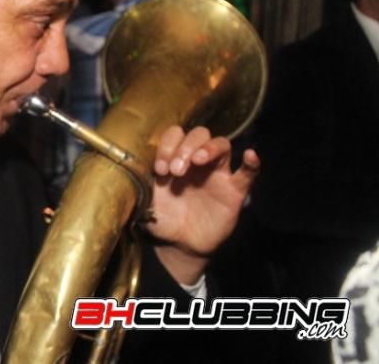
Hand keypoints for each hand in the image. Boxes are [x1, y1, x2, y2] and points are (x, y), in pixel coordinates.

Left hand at [145, 126, 259, 283]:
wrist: (179, 244)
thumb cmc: (163, 218)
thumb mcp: (146, 202)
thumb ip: (139, 187)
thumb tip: (126, 176)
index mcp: (175, 158)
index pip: (175, 135)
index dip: (167, 146)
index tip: (160, 169)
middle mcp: (196, 161)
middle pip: (199, 134)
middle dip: (185, 147)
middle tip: (175, 170)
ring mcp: (217, 174)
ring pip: (221, 145)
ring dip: (208, 148)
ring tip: (196, 160)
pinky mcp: (234, 191)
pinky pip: (248, 174)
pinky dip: (252, 164)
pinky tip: (250, 155)